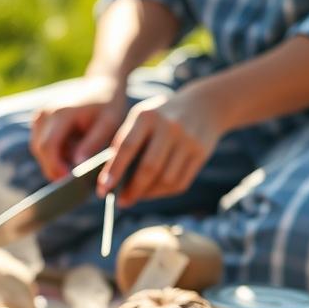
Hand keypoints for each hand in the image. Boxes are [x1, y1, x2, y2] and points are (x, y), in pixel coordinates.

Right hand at [29, 75, 128, 181]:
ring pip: (39, 149)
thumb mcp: (108, 124)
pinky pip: (41, 144)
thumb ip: (92, 144)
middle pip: (40, 150)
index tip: (69, 181)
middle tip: (74, 182)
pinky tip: (71, 156)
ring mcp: (40, 116)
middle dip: (54, 167)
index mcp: (61, 112)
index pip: (48, 146)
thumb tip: (77, 165)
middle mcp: (45, 113)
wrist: (102, 84)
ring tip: (76, 165)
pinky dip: (53, 153)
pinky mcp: (40, 120)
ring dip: (54, 160)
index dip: (55, 166)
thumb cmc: (108, 105)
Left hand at [96, 86, 227, 207]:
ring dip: (148, 194)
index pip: (127, 147)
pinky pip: (180, 182)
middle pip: (149, 167)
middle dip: (132, 189)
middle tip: (121, 202)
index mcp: (147, 116)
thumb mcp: (141, 119)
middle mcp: (169, 126)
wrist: (204, 105)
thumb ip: (126, 143)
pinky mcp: (201, 153)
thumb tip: (111, 180)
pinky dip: (163, 192)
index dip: (114, 171)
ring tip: (137, 196)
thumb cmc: (160, 118)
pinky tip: (153, 191)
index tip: (103, 189)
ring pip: (166, 179)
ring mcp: (188, 140)